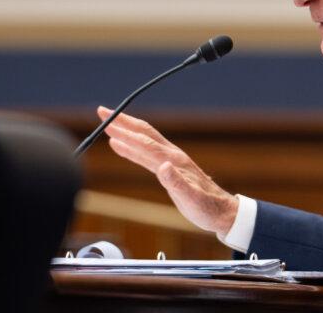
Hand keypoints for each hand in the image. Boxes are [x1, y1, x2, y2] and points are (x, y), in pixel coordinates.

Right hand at [96, 106, 238, 236]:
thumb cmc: (207, 206)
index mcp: (174, 160)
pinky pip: (144, 154)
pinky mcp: (168, 169)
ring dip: (124, 131)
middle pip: (143, 133)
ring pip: (143, 141)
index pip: (145, 143)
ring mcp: (169, 161)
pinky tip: (120, 146)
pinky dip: (130, 148)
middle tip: (102, 111)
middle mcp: (171, 155)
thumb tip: (163, 166)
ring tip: (107, 124)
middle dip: (122, 121)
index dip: (126, 132)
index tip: (108, 122)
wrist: (221, 212)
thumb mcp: (192, 198)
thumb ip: (177, 182)